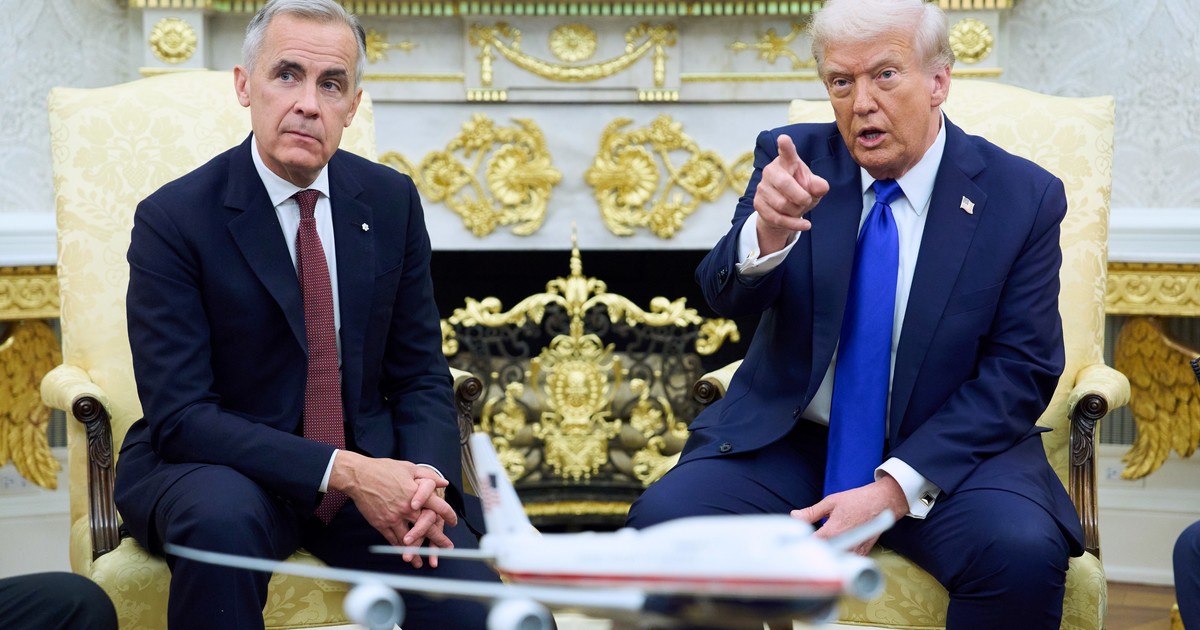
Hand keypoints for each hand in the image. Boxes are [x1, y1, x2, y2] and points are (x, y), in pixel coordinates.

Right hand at [329, 452, 456, 567]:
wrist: (359, 476)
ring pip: (410, 539)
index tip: (453, 522)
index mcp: (416, 493)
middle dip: (439, 540)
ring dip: (418, 551)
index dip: (449, 516)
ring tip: (423, 561)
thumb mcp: (409, 468)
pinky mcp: (381, 524)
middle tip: (447, 549)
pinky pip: (393, 540)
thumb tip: (443, 481)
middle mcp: (407, 508)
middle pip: (428, 527)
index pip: (439, 507)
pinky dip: (400, 549)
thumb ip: (428, 476)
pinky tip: (405, 554)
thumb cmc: (383, 469)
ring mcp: (394, 517)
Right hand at [754, 134, 829, 255]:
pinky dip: (794, 224)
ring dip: (797, 211)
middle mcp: (771, 171)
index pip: (786, 152)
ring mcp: (762, 187)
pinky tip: (804, 224)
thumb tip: (821, 187)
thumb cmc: (799, 191)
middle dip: (801, 197)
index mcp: (787, 161)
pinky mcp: (758, 204)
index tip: (784, 139)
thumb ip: (819, 185)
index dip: (785, 146)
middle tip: (807, 200)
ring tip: (800, 209)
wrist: (783, 210)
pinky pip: (777, 217)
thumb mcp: (813, 186)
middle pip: (785, 184)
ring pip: (782, 204)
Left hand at [791, 475, 906, 555]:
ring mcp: (854, 551)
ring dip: (828, 555)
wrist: (883, 502)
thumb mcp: (830, 502)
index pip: (810, 545)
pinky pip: (847, 561)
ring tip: (822, 548)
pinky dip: (841, 556)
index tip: (796, 541)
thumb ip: (811, 512)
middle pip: (821, 555)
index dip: (801, 543)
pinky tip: (838, 549)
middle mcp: (843, 544)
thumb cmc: (857, 500)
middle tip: (807, 544)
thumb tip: (794, 516)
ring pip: (835, 561)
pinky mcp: (862, 553)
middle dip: (813, 550)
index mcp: (832, 531)